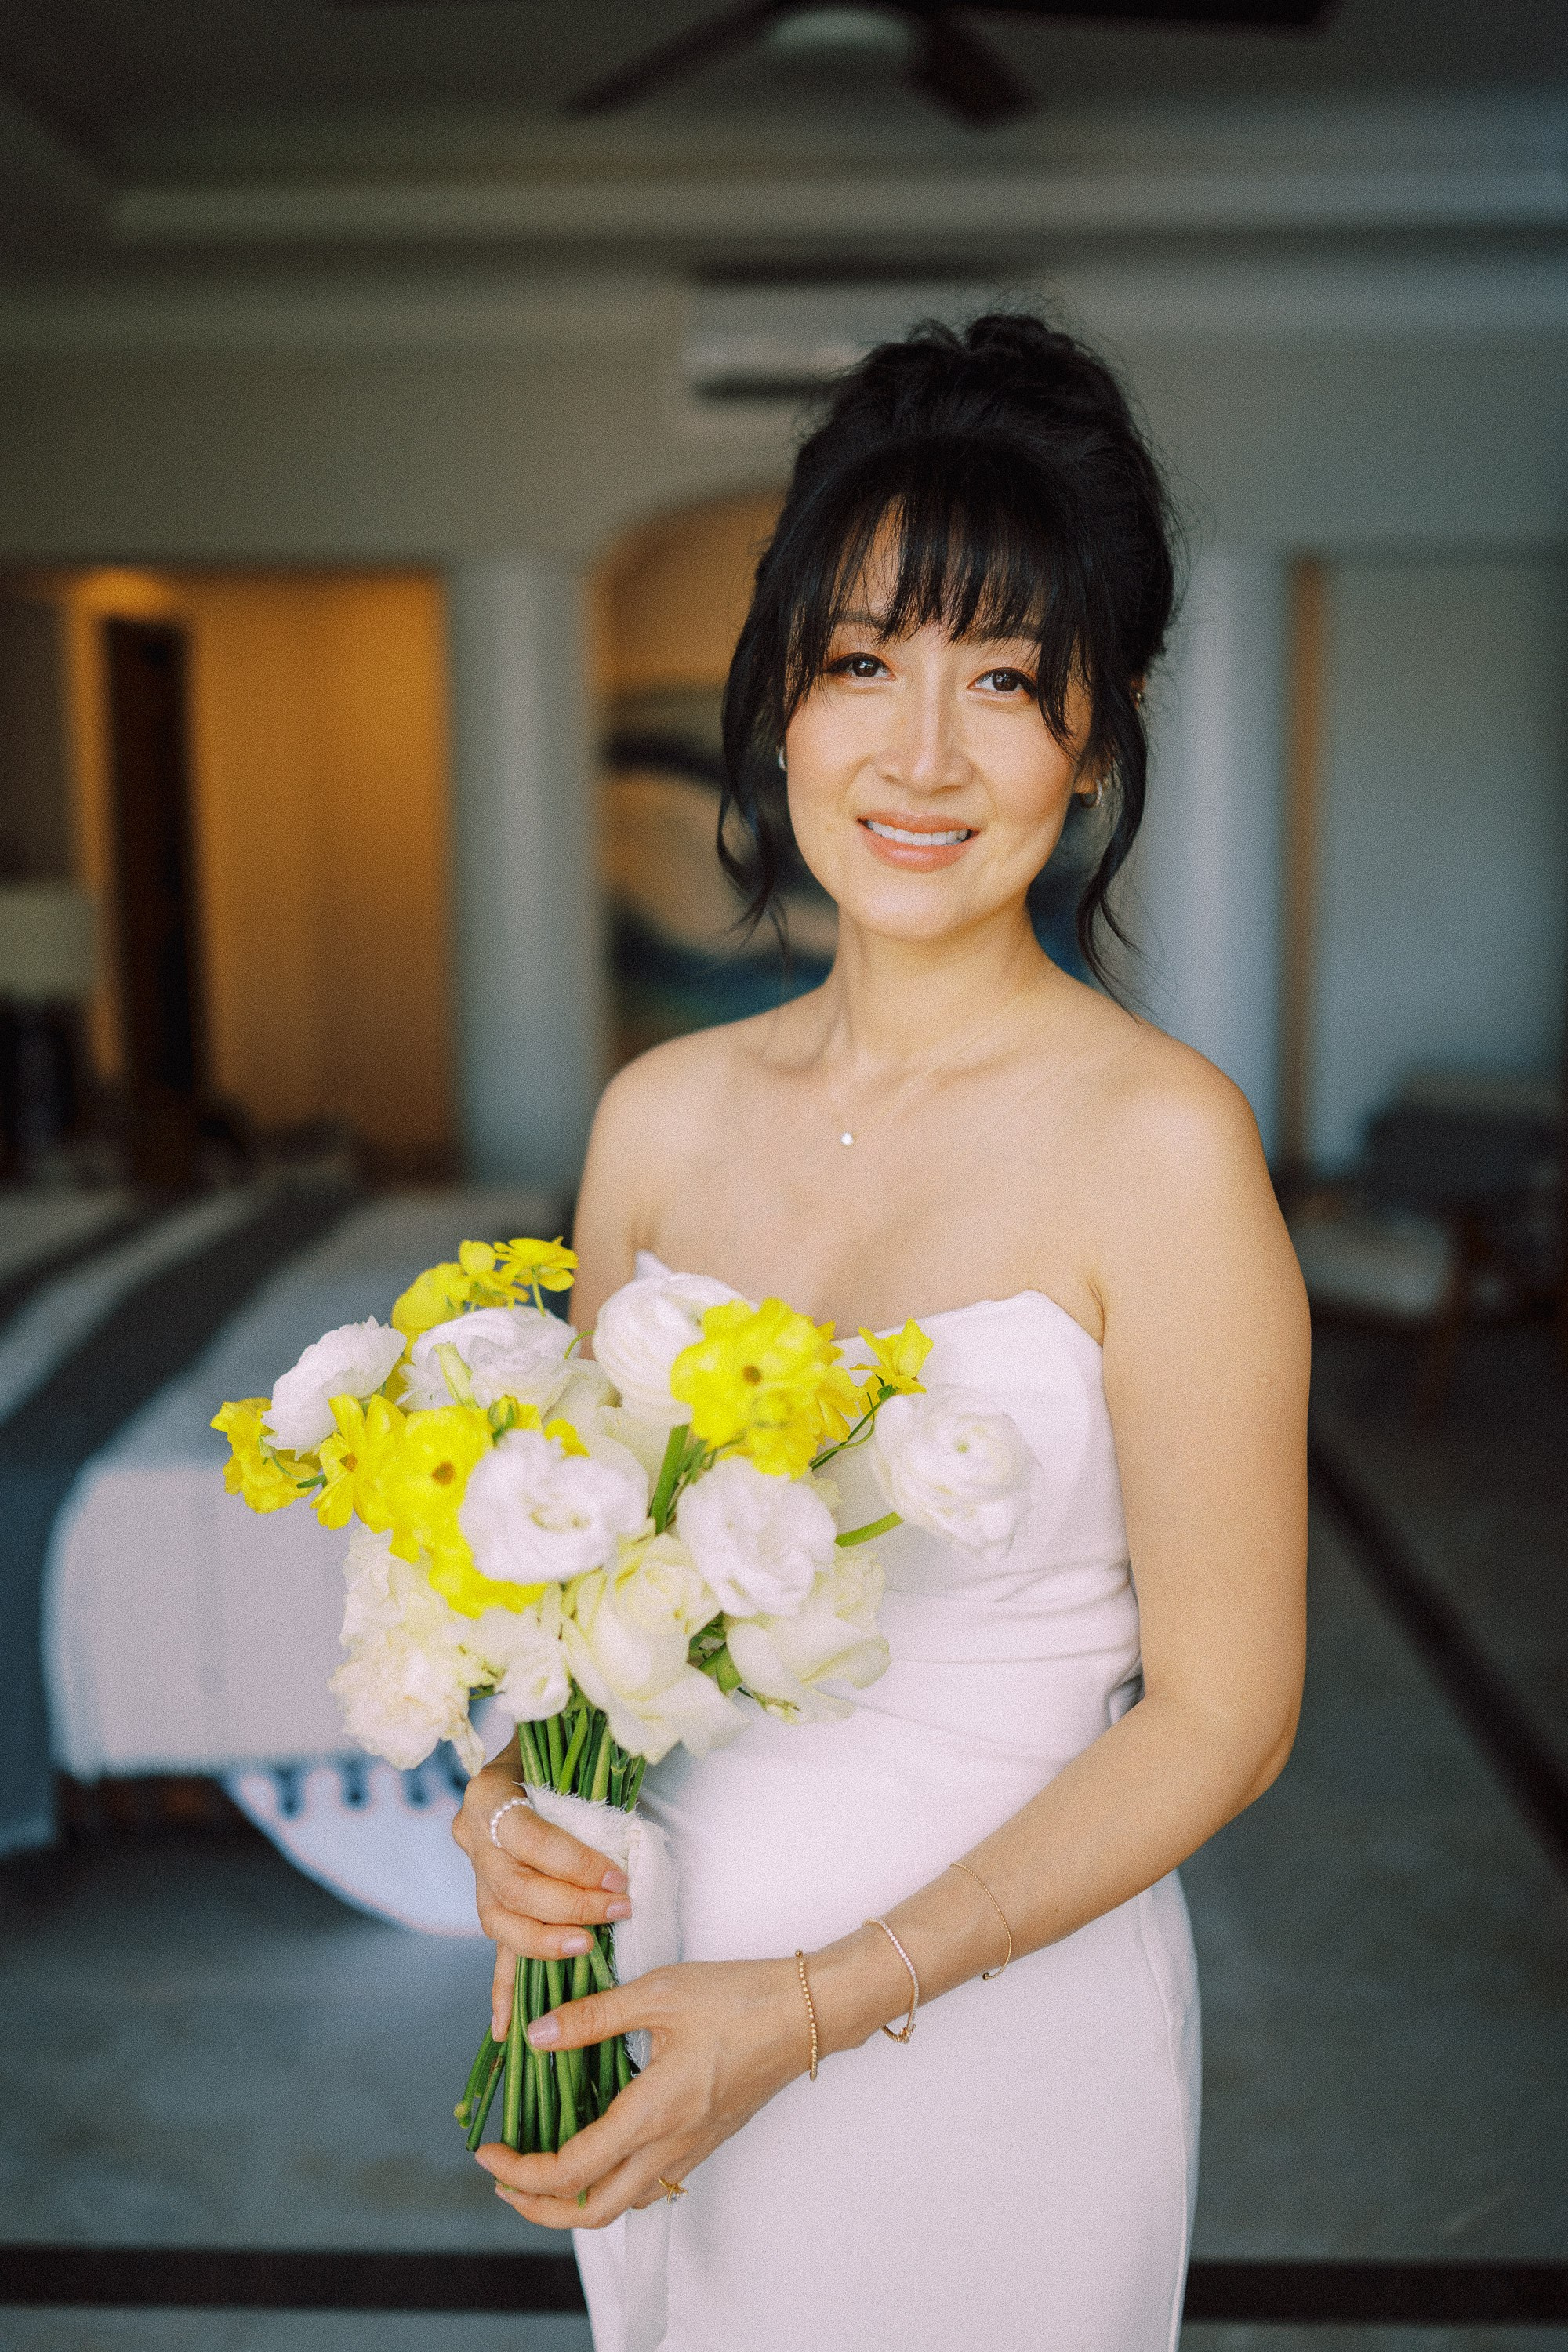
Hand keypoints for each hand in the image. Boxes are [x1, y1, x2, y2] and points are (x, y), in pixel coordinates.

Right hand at [452, 1749, 632, 2037]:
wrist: (533, 1757)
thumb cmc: (564, 1756)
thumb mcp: (572, 1759)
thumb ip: (590, 1786)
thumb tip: (630, 1828)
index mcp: (487, 1794)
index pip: (527, 1839)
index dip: (572, 1863)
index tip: (616, 1876)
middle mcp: (473, 1836)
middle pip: (514, 1888)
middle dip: (571, 1905)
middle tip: (619, 1909)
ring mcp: (477, 1875)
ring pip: (501, 1924)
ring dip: (548, 1943)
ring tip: (590, 1947)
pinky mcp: (490, 1906)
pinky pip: (494, 1954)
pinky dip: (502, 1992)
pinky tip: (506, 2029)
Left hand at [474, 1956, 808, 2227]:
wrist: (809, 2012)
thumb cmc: (739, 1997)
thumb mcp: (659, 1993)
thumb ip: (593, 2017)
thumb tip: (537, 2037)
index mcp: (653, 2112)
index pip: (571, 2170)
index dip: (521, 2170)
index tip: (490, 2149)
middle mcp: (671, 2143)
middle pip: (593, 2211)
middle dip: (539, 2207)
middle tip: (506, 2177)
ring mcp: (692, 2147)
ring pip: (623, 2201)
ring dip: (575, 2199)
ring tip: (544, 2165)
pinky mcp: (707, 2138)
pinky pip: (650, 2181)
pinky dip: (612, 2179)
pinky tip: (601, 2142)